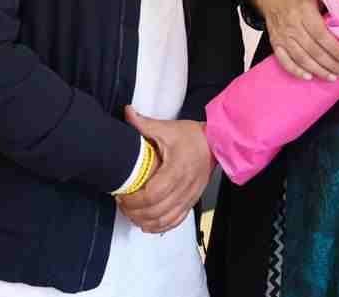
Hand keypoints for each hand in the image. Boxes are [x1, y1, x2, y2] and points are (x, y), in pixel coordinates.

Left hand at [116, 108, 213, 234]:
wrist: (216, 144)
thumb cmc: (192, 137)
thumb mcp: (167, 128)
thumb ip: (144, 124)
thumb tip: (127, 112)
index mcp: (176, 170)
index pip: (152, 194)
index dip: (134, 200)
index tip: (122, 195)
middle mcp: (183, 188)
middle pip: (156, 211)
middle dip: (134, 212)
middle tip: (122, 204)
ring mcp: (188, 197)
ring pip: (164, 220)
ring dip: (145, 221)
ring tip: (131, 213)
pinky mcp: (191, 202)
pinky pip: (175, 222)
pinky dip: (159, 226)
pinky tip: (148, 223)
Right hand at [248, 0, 338, 80]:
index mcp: (304, 11)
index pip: (320, 34)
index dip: (333, 48)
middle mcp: (292, 25)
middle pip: (313, 49)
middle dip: (330, 63)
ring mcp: (283, 36)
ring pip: (301, 58)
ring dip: (318, 70)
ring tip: (332, 77)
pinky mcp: (276, 43)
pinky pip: (285, 61)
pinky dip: (296, 70)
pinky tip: (308, 77)